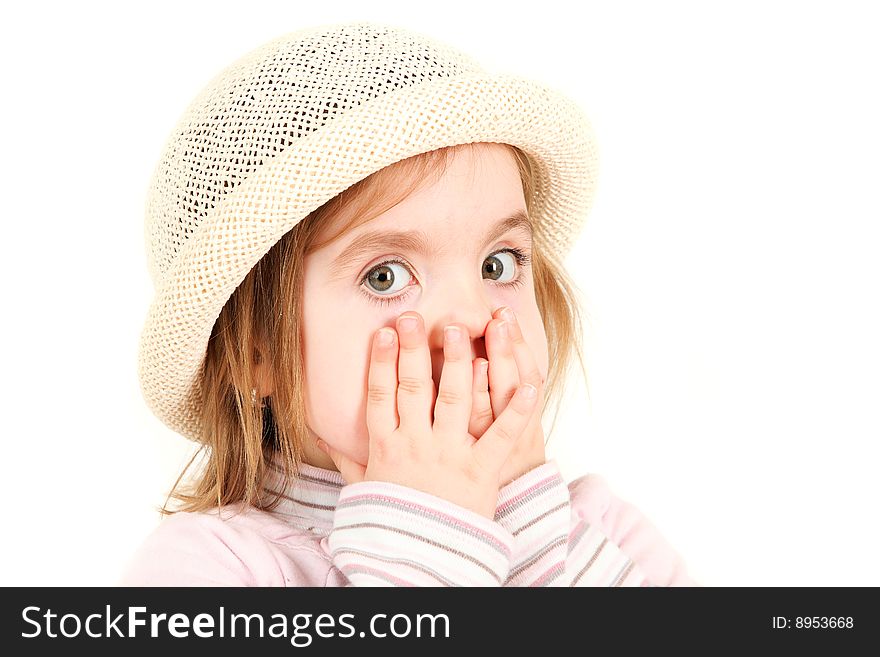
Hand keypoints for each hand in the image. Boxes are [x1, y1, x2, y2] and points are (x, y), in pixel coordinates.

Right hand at [318, 311, 539, 518]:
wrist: (418, 566)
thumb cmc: (392, 524)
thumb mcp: (363, 491)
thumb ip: (348, 458)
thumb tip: (324, 435)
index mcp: (386, 448)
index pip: (381, 396)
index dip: (382, 361)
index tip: (385, 332)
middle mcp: (416, 446)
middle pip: (414, 387)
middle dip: (415, 348)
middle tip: (416, 316)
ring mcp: (450, 457)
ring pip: (455, 401)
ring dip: (459, 362)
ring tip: (462, 329)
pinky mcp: (482, 474)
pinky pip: (501, 437)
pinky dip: (517, 410)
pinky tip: (527, 382)